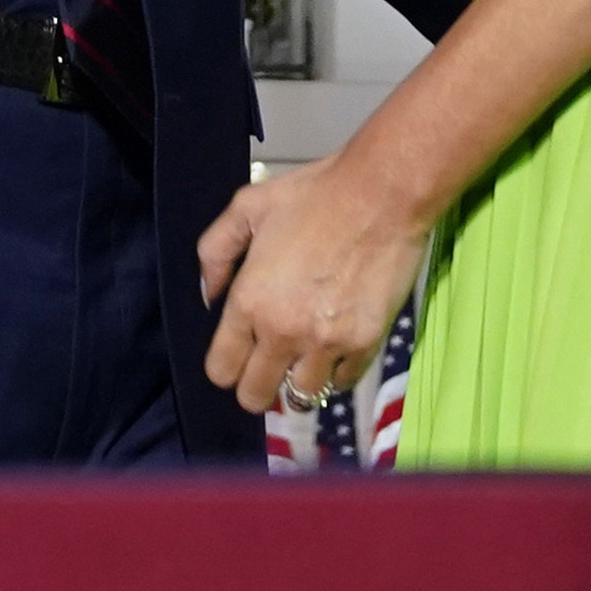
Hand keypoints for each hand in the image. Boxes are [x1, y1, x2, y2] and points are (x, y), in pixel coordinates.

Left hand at [196, 159, 429, 420]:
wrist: (382, 193)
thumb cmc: (314, 194)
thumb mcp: (247, 206)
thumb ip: (215, 252)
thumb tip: (208, 295)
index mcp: (249, 302)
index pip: (221, 370)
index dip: (225, 366)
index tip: (238, 353)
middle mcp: (283, 332)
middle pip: (255, 396)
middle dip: (256, 384)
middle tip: (268, 362)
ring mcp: (327, 344)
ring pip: (301, 397)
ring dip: (298, 380)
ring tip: (304, 356)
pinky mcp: (366, 344)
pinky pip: (342, 383)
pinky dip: (336, 371)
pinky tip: (335, 346)